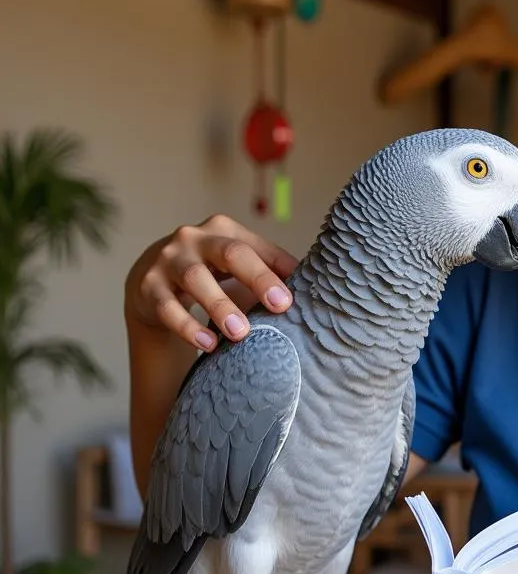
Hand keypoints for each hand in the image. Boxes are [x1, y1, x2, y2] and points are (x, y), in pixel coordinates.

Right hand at [125, 214, 298, 351]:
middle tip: (279, 306)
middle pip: (229, 253)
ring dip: (220, 306)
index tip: (293, 299)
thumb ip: (270, 270)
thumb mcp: (236, 265)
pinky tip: (208, 344)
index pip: (255, 248)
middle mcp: (195, 238)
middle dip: (257, 278)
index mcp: (224, 230)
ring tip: (240, 333)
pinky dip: (188, 327)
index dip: (276, 271)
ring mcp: (168, 260)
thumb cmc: (209, 271)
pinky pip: (168, 307)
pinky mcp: (148, 286)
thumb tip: (312, 284)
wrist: (151, 279)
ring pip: (195, 279)